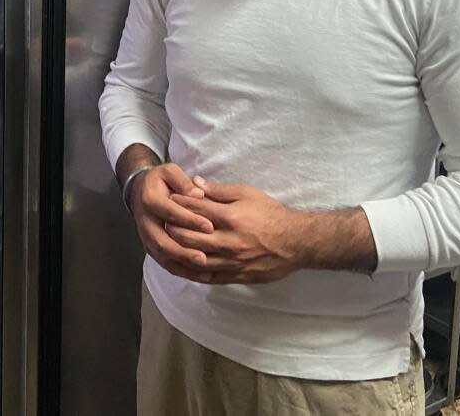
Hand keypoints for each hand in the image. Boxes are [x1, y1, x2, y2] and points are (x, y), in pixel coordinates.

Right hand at [129, 163, 216, 281]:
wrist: (140, 191)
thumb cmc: (161, 181)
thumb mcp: (170, 172)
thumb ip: (184, 181)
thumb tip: (198, 194)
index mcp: (150, 199)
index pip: (170, 212)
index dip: (190, 220)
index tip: (210, 227)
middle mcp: (145, 221)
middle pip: (162, 241)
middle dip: (184, 251)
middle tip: (204, 258)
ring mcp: (146, 237)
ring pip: (163, 256)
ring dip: (183, 265)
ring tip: (204, 271)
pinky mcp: (151, 247)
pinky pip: (164, 262)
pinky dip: (181, 270)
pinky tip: (199, 274)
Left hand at [169, 178, 302, 284]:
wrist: (296, 242)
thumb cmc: (272, 214)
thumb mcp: (248, 194)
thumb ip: (219, 190)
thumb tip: (195, 183)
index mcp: (230, 217)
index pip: (195, 210)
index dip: (179, 203)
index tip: (168, 199)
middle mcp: (228, 241)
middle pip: (188, 236)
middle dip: (172, 228)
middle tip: (163, 221)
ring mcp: (231, 261)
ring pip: (194, 259)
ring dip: (177, 251)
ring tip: (167, 243)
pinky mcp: (235, 276)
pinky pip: (207, 276)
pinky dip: (191, 271)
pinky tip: (182, 265)